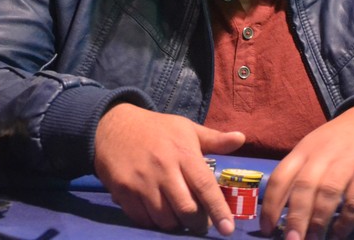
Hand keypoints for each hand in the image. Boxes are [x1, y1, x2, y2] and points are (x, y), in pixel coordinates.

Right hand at [94, 103, 245, 234]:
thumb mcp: (186, 128)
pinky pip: (143, 219)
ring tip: (178, 217)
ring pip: (165, 219)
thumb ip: (214, 139)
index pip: (205, 186)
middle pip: (187, 209)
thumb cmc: (156, 129)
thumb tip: (241, 139)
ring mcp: (142, 182)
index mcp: (183, 153)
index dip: (218, 210)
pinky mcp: (123, 191)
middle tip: (200, 224)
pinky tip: (157, 213)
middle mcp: (164, 168)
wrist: (112, 125)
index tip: (227, 229)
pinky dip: (153, 222)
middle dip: (197, 224)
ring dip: (175, 224)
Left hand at [260, 105, 353, 239]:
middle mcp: (322, 154)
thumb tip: (280, 211)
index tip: (266, 228)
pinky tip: (339, 234)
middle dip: (295, 217)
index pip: (281, 177)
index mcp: (303, 150)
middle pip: (304, 186)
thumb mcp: (314, 148)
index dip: (270, 204)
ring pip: (328, 192)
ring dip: (319, 220)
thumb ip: (299, 173)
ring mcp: (347, 160)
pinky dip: (347, 219)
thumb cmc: (340, 141)